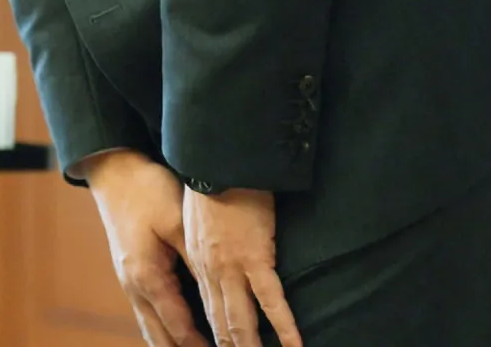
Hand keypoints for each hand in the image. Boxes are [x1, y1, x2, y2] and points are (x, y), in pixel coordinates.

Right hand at [76, 150, 206, 345]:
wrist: (114, 171)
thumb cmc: (147, 192)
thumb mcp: (177, 222)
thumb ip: (196, 261)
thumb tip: (217, 294)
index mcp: (148, 278)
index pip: (180, 329)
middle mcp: (134, 287)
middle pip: (162, 339)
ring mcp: (128, 282)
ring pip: (152, 330)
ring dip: (173, 345)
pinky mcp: (130, 273)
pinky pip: (149, 314)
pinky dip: (165, 330)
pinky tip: (179, 334)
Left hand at [181, 188, 302, 346]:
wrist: (218, 162)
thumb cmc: (210, 183)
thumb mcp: (196, 218)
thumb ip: (205, 242)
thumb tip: (216, 252)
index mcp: (197, 262)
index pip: (207, 308)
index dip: (214, 335)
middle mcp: (211, 272)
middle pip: (221, 323)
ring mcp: (232, 268)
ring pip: (241, 321)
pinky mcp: (256, 259)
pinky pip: (272, 301)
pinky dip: (285, 328)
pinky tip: (294, 346)